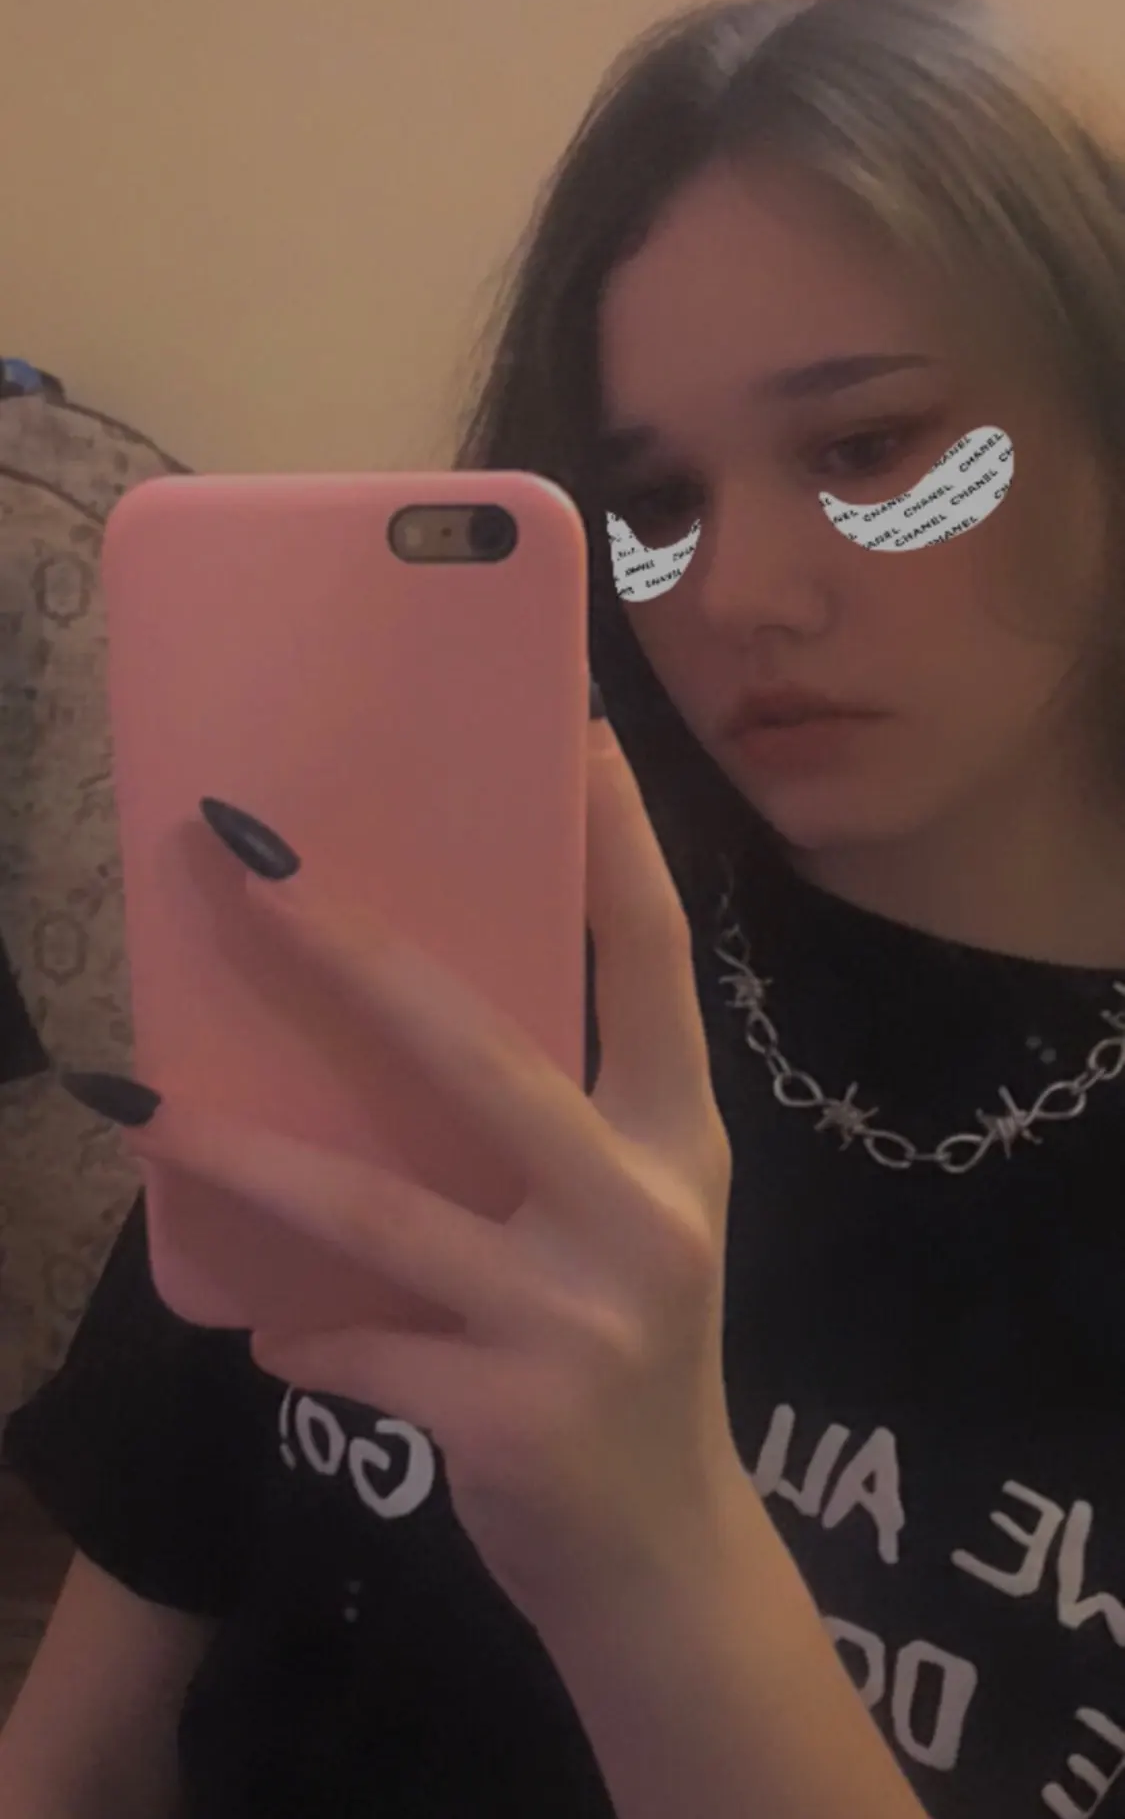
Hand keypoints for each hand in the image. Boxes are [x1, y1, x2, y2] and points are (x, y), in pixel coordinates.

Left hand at [73, 717, 740, 1625]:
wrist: (665, 1563)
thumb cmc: (631, 1356)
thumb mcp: (629, 1221)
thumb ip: (552, 1129)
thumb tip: (396, 1017)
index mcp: (682, 1138)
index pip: (655, 960)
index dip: (618, 846)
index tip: (574, 735)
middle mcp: (644, 1208)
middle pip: (483, 1053)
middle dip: (356, 955)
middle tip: (251, 869)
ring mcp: (579, 1315)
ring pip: (378, 1210)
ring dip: (245, 1156)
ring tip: (144, 1103)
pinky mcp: (509, 1413)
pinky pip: (358, 1349)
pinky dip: (302, 1338)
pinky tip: (266, 1334)